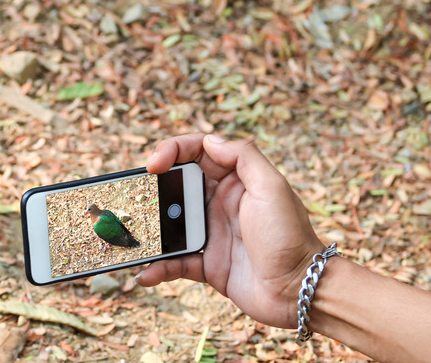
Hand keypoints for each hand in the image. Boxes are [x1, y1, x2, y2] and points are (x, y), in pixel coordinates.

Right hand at [136, 134, 325, 327]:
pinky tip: (146, 273)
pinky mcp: (205, 263)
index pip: (197, 152)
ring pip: (169, 223)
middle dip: (152, 187)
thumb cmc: (290, 237)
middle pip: (175, 184)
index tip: (154, 164)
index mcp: (234, 180)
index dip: (172, 150)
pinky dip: (158, 266)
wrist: (299, 290)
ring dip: (150, 228)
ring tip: (132, 233)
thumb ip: (243, 157)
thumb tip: (210, 140)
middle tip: (134, 195)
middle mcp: (219, 203)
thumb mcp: (273, 188)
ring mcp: (210, 233)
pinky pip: (174, 261)